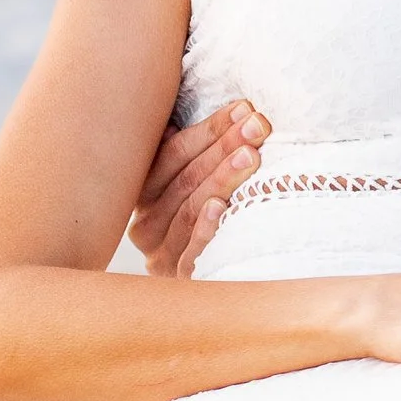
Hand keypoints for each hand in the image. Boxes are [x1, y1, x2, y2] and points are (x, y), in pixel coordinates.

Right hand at [129, 100, 272, 274]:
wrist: (216, 292)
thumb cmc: (208, 221)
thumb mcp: (193, 184)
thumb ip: (190, 152)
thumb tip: (200, 111)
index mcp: (144, 194)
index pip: (173, 154)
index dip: (210, 130)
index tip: (244, 109)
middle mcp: (146, 225)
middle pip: (185, 179)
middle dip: (224, 146)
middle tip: (256, 126)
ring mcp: (161, 255)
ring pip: (189, 209)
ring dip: (221, 178)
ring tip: (250, 155)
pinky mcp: (181, 280)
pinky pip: (191, 252)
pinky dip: (205, 228)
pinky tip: (221, 206)